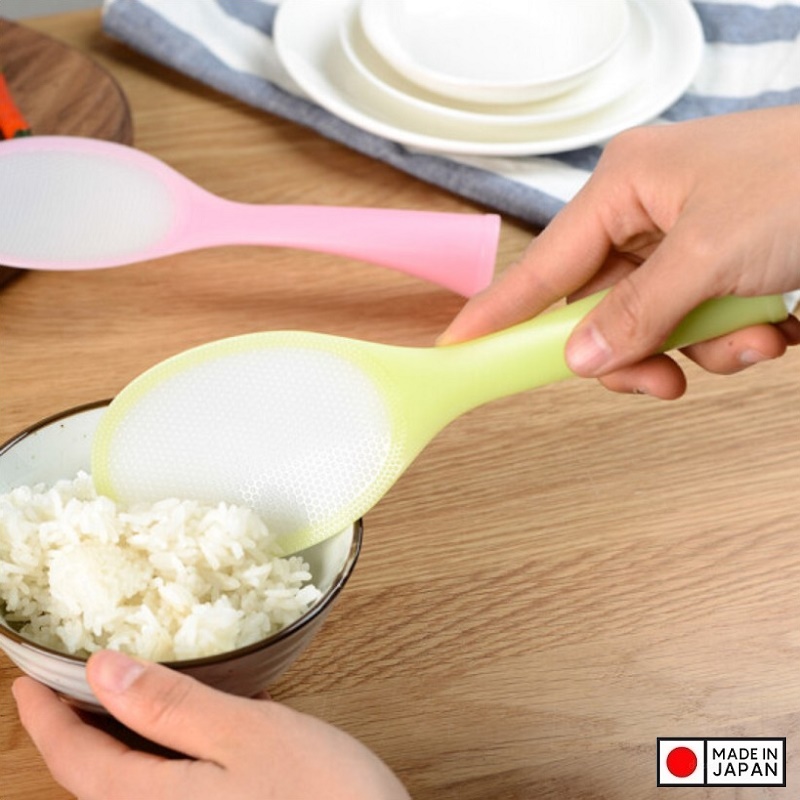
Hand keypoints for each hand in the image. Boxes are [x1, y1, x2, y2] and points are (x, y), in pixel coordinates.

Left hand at [12, 650, 409, 799]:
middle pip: (94, 779)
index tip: (24, 678)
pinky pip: (162, 790)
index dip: (44, 716)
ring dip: (111, 742)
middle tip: (65, 681)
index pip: (76, 759)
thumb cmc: (317, 793)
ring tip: (111, 698)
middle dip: (71, 730)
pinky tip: (175, 730)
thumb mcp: (243, 734)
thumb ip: (170, 706)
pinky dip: (151, 755)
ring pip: (127, 787)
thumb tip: (102, 669)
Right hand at [441, 107, 799, 398]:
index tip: (458, 347)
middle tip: (660, 381)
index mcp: (626, 186)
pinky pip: (697, 327)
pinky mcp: (721, 268)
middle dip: (637, 352)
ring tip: (752, 337)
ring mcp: (686, 243)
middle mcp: (647, 213)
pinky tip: (774, 327)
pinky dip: (733, 342)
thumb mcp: (712, 251)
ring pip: (652, 327)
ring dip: (701, 349)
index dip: (499, 311)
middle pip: (598, 310)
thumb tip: (580, 357)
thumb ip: (638, 311)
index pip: (542, 265)